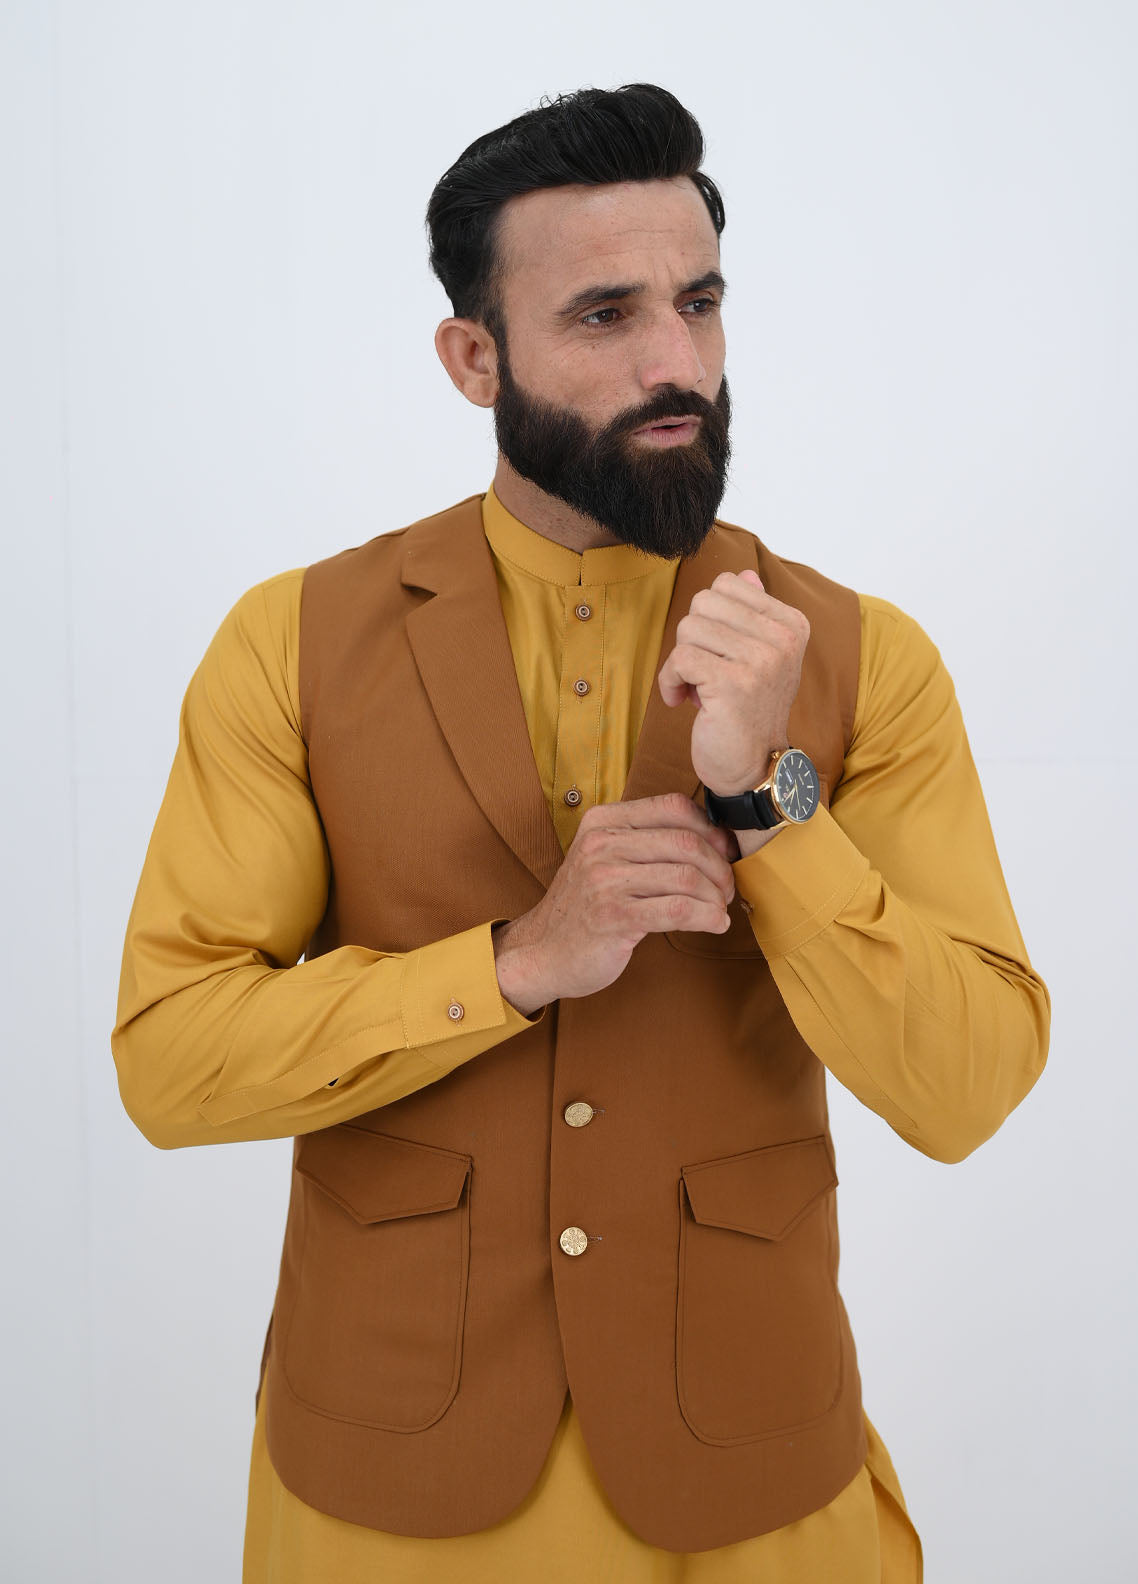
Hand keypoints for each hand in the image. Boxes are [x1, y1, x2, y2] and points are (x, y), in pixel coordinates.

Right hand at [492, 794, 736, 1014]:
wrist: (542, 951)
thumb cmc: (586, 906)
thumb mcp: (606, 859)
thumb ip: (647, 842)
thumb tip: (717, 837)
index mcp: (603, 821)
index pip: (673, 807)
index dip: (711, 829)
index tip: (725, 851)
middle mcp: (602, 844)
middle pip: (686, 841)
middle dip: (719, 867)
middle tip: (726, 888)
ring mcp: (605, 880)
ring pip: (686, 876)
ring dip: (716, 896)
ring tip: (720, 909)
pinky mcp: (614, 917)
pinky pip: (678, 910)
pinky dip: (707, 917)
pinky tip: (714, 924)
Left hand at [657, 569, 809, 795]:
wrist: (755, 766)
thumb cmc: (750, 710)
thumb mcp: (760, 656)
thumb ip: (753, 613)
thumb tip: (744, 574)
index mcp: (792, 624)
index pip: (727, 585)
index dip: (710, 618)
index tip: (718, 652)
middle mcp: (782, 638)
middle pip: (703, 603)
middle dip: (692, 637)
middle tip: (704, 671)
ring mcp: (760, 660)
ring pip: (688, 628)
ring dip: (681, 662)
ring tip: (698, 689)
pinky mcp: (733, 682)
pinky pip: (679, 659)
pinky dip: (670, 681)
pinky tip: (682, 701)